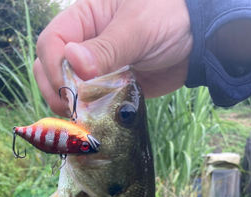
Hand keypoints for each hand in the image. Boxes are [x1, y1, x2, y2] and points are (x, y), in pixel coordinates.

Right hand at [33, 0, 192, 115]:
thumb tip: (71, 62)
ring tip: (81, 120)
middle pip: (50, 67)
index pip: (52, 41)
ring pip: (67, 88)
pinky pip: (90, 101)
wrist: (200, 41)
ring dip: (70, 106)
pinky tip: (92, 124)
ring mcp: (97, 66)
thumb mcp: (138, 28)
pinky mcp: (109, 86)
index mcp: (85, 16)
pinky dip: (88, 114)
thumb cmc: (170, 17)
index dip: (52, 66)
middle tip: (71, 111)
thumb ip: (106, 47)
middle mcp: (85, 41)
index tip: (67, 89)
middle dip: (56, 90)